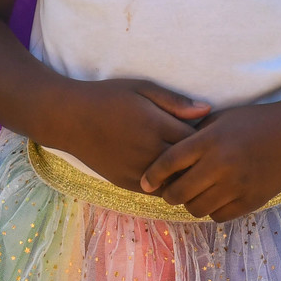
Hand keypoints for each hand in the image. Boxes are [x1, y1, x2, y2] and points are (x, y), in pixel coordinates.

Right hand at [63, 78, 210, 191]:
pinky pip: (157, 192)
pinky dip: (167, 184)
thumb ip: (174, 101)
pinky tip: (170, 173)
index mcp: (155, 125)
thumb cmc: (108, 97)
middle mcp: (149, 152)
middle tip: (205, 152)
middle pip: (188, 166)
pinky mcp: (126, 183)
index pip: (195, 141)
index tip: (208, 133)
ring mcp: (137, 171)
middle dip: (199, 160)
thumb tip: (206, 110)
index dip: (205, 139)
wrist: (71, 119)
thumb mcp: (142, 88)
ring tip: (190, 165)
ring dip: (184, 176)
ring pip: (174, 183)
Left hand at [140, 101, 280, 221]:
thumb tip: (170, 145)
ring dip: (190, 203)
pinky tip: (214, 198)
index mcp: (210, 140)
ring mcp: (235, 185)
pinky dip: (212, 209)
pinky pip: (218, 216)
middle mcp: (219, 164)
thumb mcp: (222, 117)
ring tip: (193, 194)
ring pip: (197, 208)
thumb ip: (196, 132)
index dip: (153, 175)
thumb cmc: (254, 121)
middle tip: (168, 191)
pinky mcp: (249, 201)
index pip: (170, 162)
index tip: (145, 182)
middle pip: (179, 192)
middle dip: (168, 194)